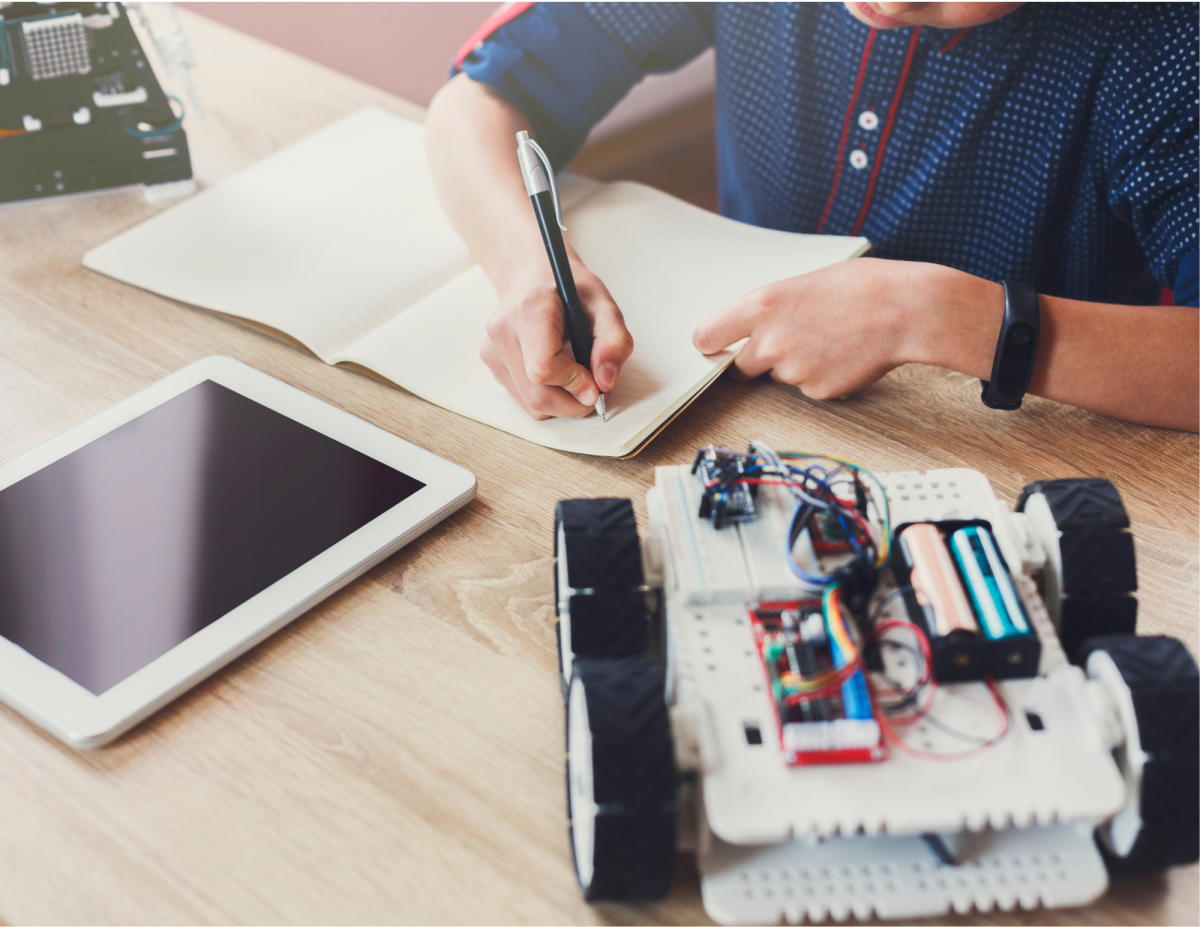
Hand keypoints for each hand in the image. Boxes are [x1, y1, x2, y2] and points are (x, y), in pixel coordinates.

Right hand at [481, 244, 633, 419]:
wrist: (531, 276)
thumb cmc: (567, 288)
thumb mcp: (603, 304)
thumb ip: (613, 341)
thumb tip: (604, 381)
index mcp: (528, 309)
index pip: (544, 368)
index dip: (575, 383)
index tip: (595, 382)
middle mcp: (502, 331)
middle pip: (537, 395)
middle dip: (573, 403)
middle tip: (594, 391)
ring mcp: (492, 350)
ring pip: (530, 404)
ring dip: (562, 402)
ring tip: (577, 377)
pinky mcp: (492, 365)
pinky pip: (524, 400)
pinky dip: (548, 397)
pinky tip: (558, 374)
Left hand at [692, 258, 984, 399]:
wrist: (908, 311)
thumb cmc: (864, 286)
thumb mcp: (807, 281)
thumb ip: (773, 305)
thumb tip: (754, 323)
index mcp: (761, 305)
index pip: (708, 337)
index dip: (712, 345)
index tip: (713, 348)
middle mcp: (770, 342)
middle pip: (742, 366)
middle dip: (759, 358)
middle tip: (792, 340)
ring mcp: (792, 371)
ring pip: (782, 376)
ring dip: (797, 364)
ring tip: (833, 338)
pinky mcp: (817, 392)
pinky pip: (810, 388)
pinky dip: (823, 377)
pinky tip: (847, 355)